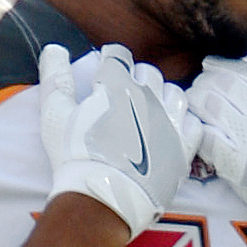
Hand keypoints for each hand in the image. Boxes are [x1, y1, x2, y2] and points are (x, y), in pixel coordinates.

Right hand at [38, 43, 191, 240]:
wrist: (102, 200)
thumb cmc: (74, 157)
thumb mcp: (55, 114)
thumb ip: (55, 76)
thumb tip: (54, 47)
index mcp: (117, 83)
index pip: (119, 56)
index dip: (110, 63)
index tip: (104, 74)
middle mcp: (148, 96)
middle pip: (148, 73)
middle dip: (135, 80)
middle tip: (123, 100)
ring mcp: (170, 121)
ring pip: (173, 93)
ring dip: (161, 98)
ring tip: (148, 114)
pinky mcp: (183, 147)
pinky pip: (192, 123)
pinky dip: (181, 124)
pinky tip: (167, 132)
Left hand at [186, 50, 246, 246]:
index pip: (239, 68)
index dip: (221, 68)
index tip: (212, 72)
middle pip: (217, 85)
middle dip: (204, 87)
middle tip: (199, 94)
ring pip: (206, 108)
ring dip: (197, 109)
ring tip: (196, 113)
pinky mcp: (239, 165)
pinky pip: (205, 140)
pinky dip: (198, 136)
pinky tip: (198, 138)